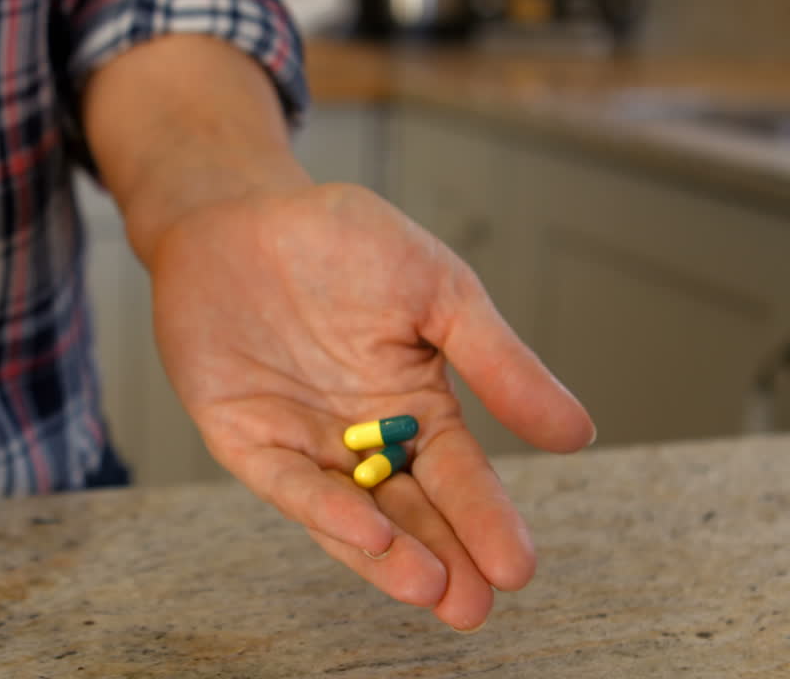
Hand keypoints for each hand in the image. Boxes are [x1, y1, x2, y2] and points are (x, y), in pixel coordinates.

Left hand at [149, 182, 594, 630]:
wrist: (238, 210)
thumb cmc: (340, 240)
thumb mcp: (435, 290)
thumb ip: (497, 362)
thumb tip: (578, 434)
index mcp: (415, 405)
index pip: (459, 477)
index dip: (487, 522)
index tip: (518, 568)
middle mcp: (361, 437)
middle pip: (410, 510)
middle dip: (443, 560)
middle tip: (474, 607)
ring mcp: (303, 441)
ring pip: (350, 513)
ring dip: (388, 555)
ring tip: (431, 590)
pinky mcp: (246, 437)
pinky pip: (287, 481)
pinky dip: (324, 510)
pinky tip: (367, 534)